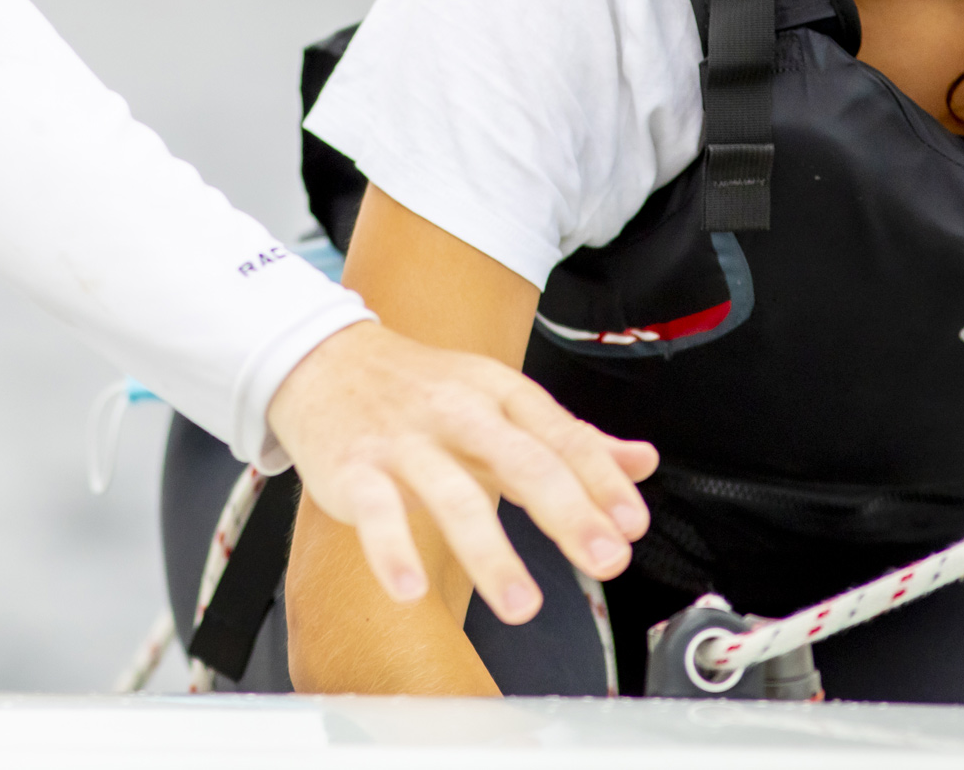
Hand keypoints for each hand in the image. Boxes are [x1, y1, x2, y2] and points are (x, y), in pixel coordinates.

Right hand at [266, 321, 656, 623]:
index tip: (631, 526)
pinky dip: (391, 549)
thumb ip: (569, 437)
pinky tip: (409, 588)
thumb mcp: (499, 399)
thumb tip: (642, 462)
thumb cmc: (419, 388)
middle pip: (519, 459)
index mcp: (497, 392)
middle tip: (605, 562)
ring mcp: (401, 440)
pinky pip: (374, 511)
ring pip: (451, 493)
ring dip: (490, 552)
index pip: (560, 434)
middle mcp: (454, 411)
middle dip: (567, 512)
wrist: (320, 357)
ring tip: (521, 606)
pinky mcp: (352, 468)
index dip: (601, 480)